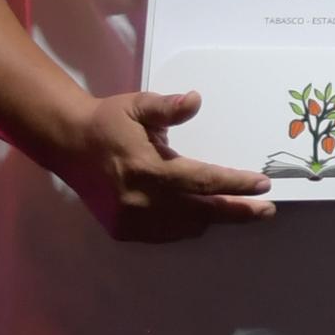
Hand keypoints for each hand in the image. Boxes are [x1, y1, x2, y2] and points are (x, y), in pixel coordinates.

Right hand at [46, 89, 273, 240]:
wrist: (68, 145)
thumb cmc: (109, 122)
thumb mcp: (138, 105)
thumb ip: (167, 107)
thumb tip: (194, 100)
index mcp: (146, 168)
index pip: (201, 181)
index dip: (234, 184)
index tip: (263, 184)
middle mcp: (139, 200)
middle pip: (201, 211)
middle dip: (237, 211)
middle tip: (266, 209)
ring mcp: (130, 220)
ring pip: (186, 227)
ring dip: (214, 218)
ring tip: (240, 209)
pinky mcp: (123, 230)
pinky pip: (166, 233)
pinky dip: (188, 225)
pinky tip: (203, 213)